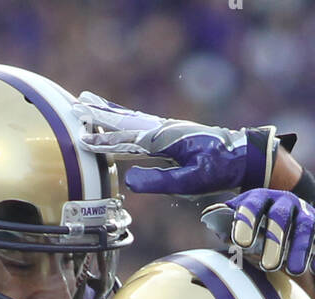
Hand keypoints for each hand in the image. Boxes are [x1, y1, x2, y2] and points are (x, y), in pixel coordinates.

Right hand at [73, 91, 288, 194]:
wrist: (241, 155)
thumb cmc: (218, 170)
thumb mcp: (190, 181)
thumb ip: (160, 181)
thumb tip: (128, 179)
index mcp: (164, 140)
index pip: (127, 141)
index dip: (104, 142)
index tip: (82, 141)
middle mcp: (162, 129)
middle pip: (124, 120)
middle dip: (98, 115)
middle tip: (74, 105)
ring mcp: (165, 129)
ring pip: (130, 118)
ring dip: (107, 111)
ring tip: (87, 102)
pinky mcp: (169, 133)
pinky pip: (139, 122)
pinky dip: (123, 116)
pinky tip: (117, 116)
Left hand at [202, 188, 314, 274]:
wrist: (279, 237)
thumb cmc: (252, 235)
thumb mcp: (236, 229)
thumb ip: (224, 224)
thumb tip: (210, 218)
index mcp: (259, 199)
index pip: (252, 205)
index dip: (247, 222)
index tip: (241, 244)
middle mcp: (284, 202)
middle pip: (280, 216)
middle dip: (275, 240)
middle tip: (268, 266)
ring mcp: (305, 213)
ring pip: (305, 226)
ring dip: (300, 248)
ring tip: (294, 271)